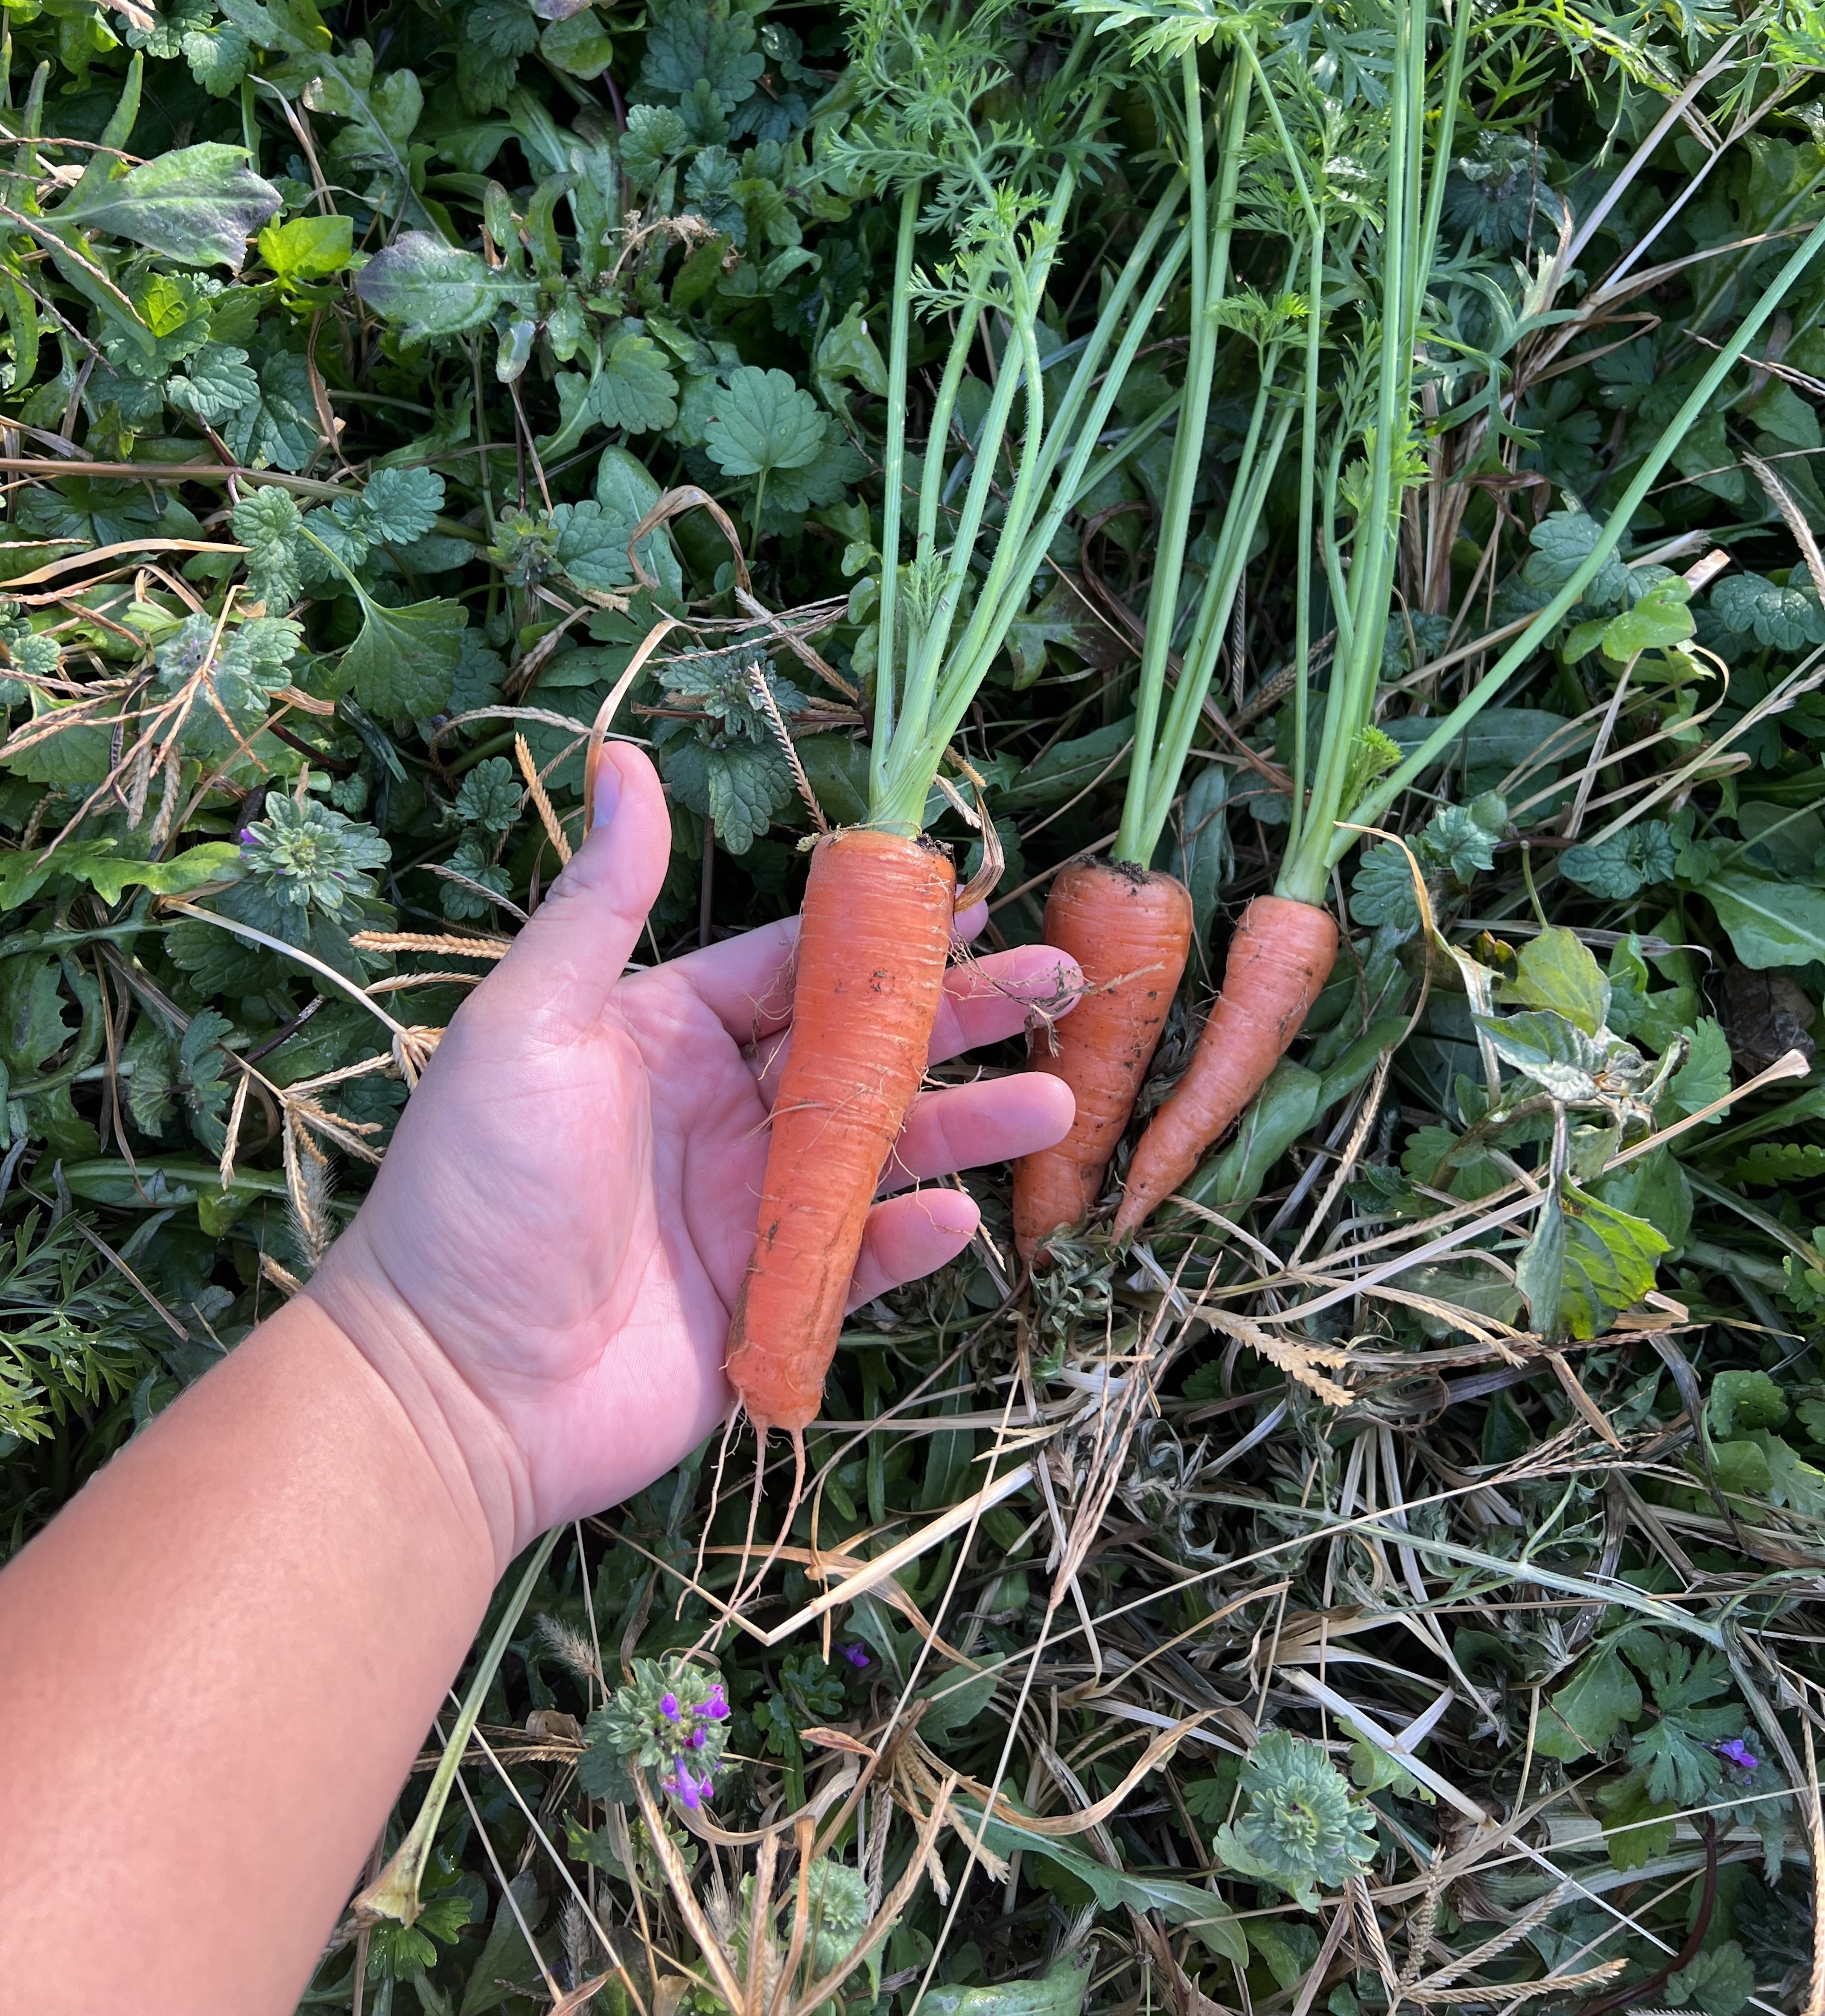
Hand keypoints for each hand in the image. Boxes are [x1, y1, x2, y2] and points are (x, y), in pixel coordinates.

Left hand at [311, 743, 1079, 1569]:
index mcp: (670, 1034)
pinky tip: (960, 1213)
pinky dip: (910, 1239)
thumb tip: (620, 758)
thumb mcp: (529, 1024)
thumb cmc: (472, 1190)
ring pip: (883, 1152)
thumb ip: (599, 901)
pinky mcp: (768, 1304)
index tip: (972, 904)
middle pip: (864, 1051)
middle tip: (1056, 982)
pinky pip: (860, 1261)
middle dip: (960, 1016)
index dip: (884, 937)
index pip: (798, 968)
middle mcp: (721, 1112)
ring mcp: (750, 1210)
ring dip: (969, 1126)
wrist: (447, 1386)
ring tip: (1053, 1099)